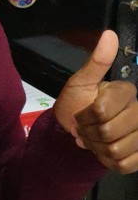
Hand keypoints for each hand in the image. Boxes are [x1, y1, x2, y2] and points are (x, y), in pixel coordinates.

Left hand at [53, 30, 137, 173]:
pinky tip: (101, 151)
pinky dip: (106, 161)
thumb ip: (97, 61)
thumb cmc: (77, 102)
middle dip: (88, 132)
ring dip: (95, 147)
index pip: (102, 111)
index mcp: (126, 92)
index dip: (85, 116)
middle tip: (83, 128)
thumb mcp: (81, 81)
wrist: (73, 128)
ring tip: (91, 139)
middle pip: (109, 131)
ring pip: (116, 150)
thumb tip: (109, 34)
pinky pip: (124, 165)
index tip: (80, 114)